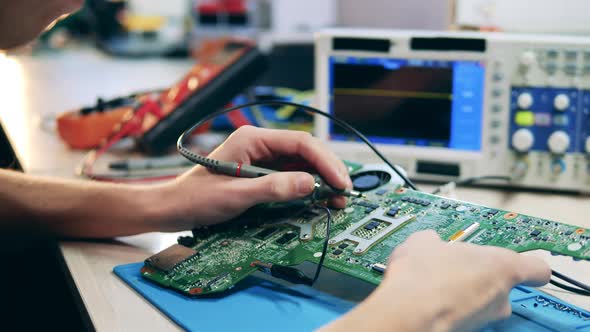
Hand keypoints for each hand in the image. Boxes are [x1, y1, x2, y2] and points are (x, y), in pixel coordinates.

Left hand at [151, 126, 351, 231]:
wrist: (175, 208)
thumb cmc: (196, 197)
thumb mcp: (235, 194)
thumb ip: (272, 188)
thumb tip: (308, 184)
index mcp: (253, 139)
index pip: (300, 143)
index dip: (324, 161)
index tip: (339, 180)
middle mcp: (261, 145)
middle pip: (306, 152)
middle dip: (327, 170)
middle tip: (344, 191)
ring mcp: (263, 160)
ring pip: (303, 165)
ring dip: (321, 180)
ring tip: (337, 198)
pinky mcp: (263, 174)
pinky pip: (292, 177)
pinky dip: (308, 188)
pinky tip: (320, 198)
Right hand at [321, 230, 550, 331]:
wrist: (407, 312)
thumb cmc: (423, 277)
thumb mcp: (423, 241)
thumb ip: (435, 240)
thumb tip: (428, 242)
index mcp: (501, 266)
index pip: (537, 269)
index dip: (528, 266)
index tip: (521, 264)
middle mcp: (500, 297)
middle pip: (501, 286)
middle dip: (478, 278)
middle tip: (452, 268)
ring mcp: (484, 319)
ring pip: (480, 303)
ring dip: (462, 294)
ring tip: (431, 284)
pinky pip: (461, 316)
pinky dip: (448, 309)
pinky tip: (425, 300)